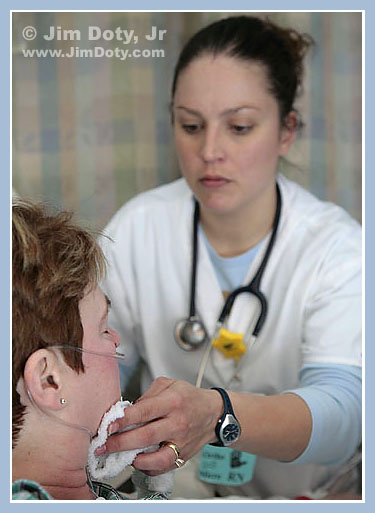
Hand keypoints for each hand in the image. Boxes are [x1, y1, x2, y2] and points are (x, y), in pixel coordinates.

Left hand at [103, 377, 222, 474]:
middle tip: (103, 446)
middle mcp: (177, 423)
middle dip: (120, 443)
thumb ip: (147, 396)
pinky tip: (138, 461)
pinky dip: (147, 468)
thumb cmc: (189, 397)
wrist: (214, 413)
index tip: (108, 425)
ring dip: (134, 459)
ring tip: (121, 456)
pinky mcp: (183, 456)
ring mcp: (181, 442)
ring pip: (155, 458)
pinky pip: (162, 467)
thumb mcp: (169, 384)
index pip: (143, 411)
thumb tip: (127, 412)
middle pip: (145, 436)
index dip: (123, 420)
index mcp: (172, 401)